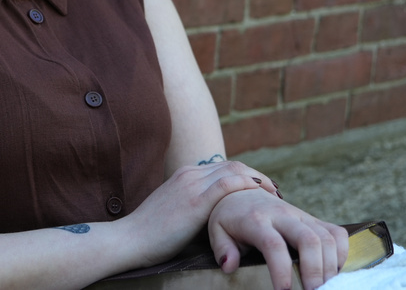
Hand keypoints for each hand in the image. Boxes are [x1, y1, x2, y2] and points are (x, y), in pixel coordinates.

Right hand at [128, 161, 276, 266]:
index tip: (263, 190)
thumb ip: (193, 208)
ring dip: (259, 180)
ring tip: (276, 195)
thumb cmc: (150, 234)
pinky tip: (264, 197)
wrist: (130, 239)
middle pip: (232, 165)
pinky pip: (228, 184)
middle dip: (257, 176)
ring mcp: (191, 184)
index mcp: (183, 175)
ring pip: (234, 170)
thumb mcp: (174, 212)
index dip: (247, 176)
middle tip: (275, 192)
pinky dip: (250, 186)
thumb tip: (215, 218)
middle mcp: (188, 174)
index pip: (223, 167)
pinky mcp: (194, 200)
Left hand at [208, 189, 348, 289]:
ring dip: (330, 267)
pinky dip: (341, 254)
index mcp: (256, 219)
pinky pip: (336, 233)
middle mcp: (282, 214)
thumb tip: (229, 266)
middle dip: (315, 271)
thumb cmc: (229, 216)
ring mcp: (300, 215)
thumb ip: (222, 248)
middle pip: (309, 240)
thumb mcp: (217, 230)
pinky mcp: (312, 218)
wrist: (241, 190)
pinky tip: (331, 271)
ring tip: (322, 287)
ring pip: (327, 238)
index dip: (281, 270)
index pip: (273, 245)